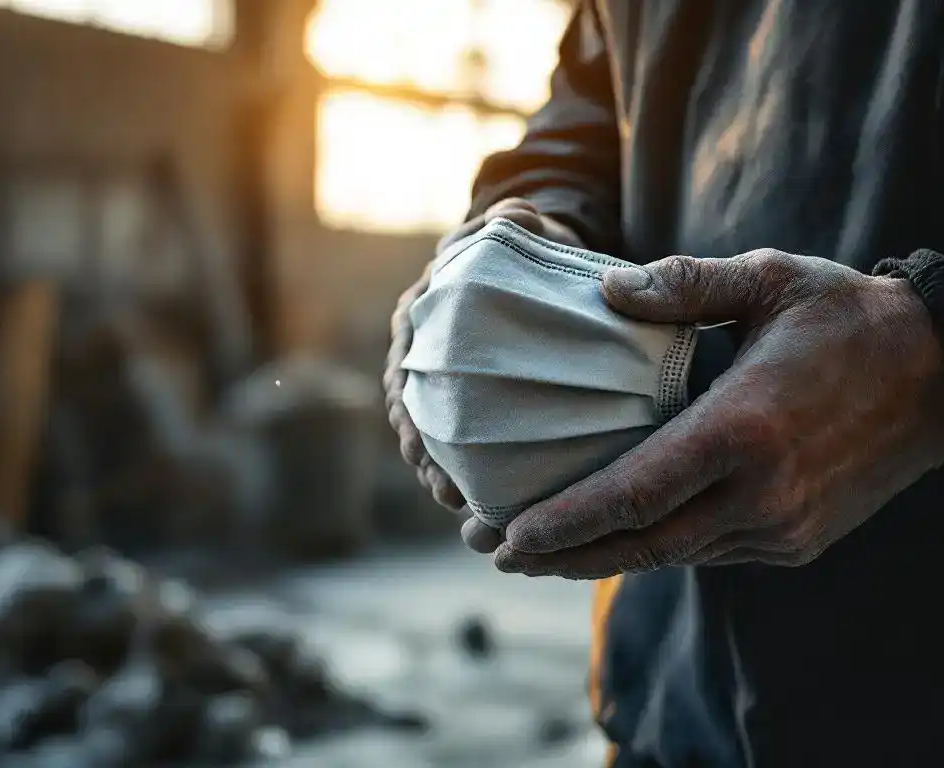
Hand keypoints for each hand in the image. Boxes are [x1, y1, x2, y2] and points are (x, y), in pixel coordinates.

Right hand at [382, 198, 582, 552]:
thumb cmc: (524, 246)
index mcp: (422, 328)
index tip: (421, 452)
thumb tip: (518, 214)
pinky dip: (490, 481)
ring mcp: (457, 394)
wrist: (537, 263)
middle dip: (430, 465)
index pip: (405, 383)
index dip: (410, 420)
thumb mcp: (519, 228)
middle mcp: (430, 367)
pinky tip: (508, 510)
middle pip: (419, 428)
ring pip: (448, 449)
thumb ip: (516, 221)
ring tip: (479, 519)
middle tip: (449, 495)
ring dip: (459, 483)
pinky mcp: (488, 413)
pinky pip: (481, 454)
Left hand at [495, 249, 943, 577]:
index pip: (633, 496)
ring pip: (670, 557)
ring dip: (599, 558)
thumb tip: (605, 288)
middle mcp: (762, 496)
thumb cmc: (850, 318)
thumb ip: (684, 283)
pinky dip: (652, 548)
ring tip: (536, 548)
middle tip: (490, 548)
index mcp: (745, 432)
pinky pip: (706, 553)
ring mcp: (782, 529)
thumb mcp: (771, 278)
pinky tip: (613, 537)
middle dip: (559, 555)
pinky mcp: (796, 542)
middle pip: (639, 546)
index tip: (504, 536)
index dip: (564, 523)